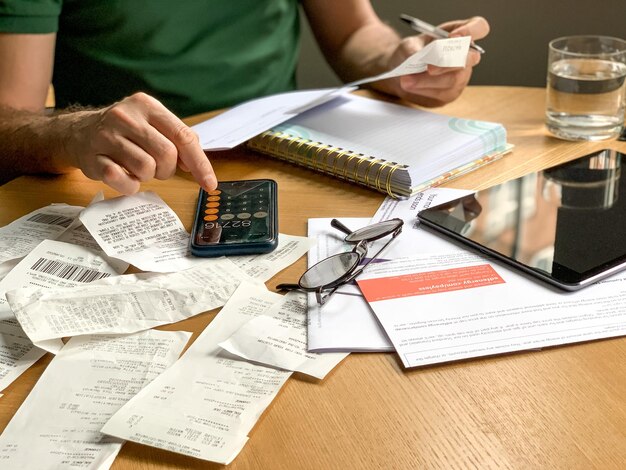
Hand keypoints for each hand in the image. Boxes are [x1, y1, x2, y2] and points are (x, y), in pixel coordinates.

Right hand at [63, 93, 216, 194]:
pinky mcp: (92, 158)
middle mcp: (126, 116)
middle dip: (167, 169)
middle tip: (157, 168)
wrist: (78, 133)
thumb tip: (196, 165)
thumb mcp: (153, 125)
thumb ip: (178, 140)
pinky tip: (123, 174)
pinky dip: (129, 185)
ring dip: (147, 176)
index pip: (183, 136)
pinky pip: (123, 181)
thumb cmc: (126, 132)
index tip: (210, 183)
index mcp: (147, 105)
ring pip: (146, 168)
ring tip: (136, 167)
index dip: (200, 163)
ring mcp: (106, 136)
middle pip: (167, 154)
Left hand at [388, 16, 489, 106]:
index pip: (479, 27)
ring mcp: (461, 77)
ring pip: (453, 80)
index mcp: (460, 35)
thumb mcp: (408, 45)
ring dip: (428, 80)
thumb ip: (413, 50)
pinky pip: (442, 93)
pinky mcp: (450, 94)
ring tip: (406, 80)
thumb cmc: (411, 53)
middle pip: (468, 59)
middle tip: (429, 68)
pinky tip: (410, 86)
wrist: (402, 73)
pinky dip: (424, 90)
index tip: (453, 37)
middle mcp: (466, 56)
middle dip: (448, 63)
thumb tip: (418, 58)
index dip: (471, 31)